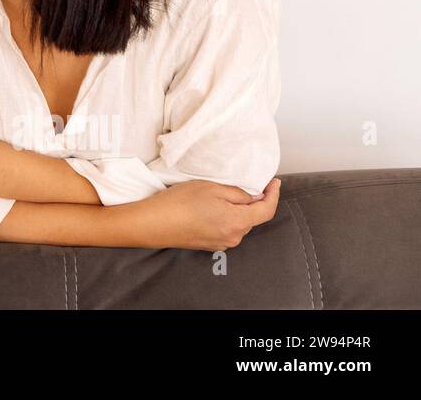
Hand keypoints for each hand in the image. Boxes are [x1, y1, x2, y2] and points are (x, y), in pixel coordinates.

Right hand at [128, 177, 281, 250]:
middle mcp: (233, 237)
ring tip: (219, 195)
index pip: (266, 210)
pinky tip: (209, 208)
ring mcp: (221, 243)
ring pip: (238, 223)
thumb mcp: (212, 188)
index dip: (273, 195)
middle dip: (252, 201)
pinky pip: (226, 229)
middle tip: (243, 183)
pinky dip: (225, 218)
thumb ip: (238, 193)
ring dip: (236, 210)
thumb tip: (254, 197)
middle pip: (252, 217)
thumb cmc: (180, 203)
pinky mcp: (210, 245)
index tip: (273, 183)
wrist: (154, 223)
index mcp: (237, 222)